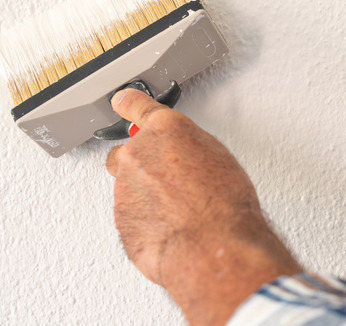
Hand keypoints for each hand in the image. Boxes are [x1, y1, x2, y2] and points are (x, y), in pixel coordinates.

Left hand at [105, 89, 301, 324]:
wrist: (213, 245)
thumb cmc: (225, 205)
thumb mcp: (218, 159)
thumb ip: (189, 151)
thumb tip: (183, 160)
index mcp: (166, 130)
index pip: (137, 106)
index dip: (128, 103)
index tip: (122, 101)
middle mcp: (139, 154)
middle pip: (126, 153)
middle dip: (141, 165)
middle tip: (166, 182)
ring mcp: (125, 187)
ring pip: (127, 188)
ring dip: (145, 197)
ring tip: (178, 212)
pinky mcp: (121, 218)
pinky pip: (130, 216)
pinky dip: (145, 222)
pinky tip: (170, 228)